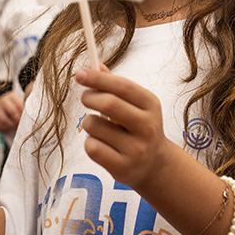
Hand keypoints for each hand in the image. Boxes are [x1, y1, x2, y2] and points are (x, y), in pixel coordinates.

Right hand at [0, 90, 23, 131]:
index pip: (19, 104)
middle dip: (18, 119)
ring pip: (4, 119)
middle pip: (12, 111)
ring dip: (11, 125)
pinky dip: (5, 128)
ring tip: (15, 127)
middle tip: (21, 123)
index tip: (26, 117)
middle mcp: (3, 100)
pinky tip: (10, 128)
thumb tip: (29, 115)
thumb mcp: (18, 101)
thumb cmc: (12, 104)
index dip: (23, 113)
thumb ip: (23, 106)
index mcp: (11, 95)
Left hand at [75, 65, 174, 190]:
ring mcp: (136, 149)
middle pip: (109, 104)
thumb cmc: (139, 127)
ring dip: (89, 122)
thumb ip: (116, 86)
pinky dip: (90, 143)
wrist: (154, 165)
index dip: (98, 78)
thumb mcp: (135, 105)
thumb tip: (96, 66)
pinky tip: (102, 145)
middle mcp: (147, 126)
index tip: (79, 73)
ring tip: (100, 127)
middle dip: (89, 97)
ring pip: (95, 125)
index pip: (122, 86)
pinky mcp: (122, 167)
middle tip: (85, 97)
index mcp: (151, 104)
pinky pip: (91, 147)